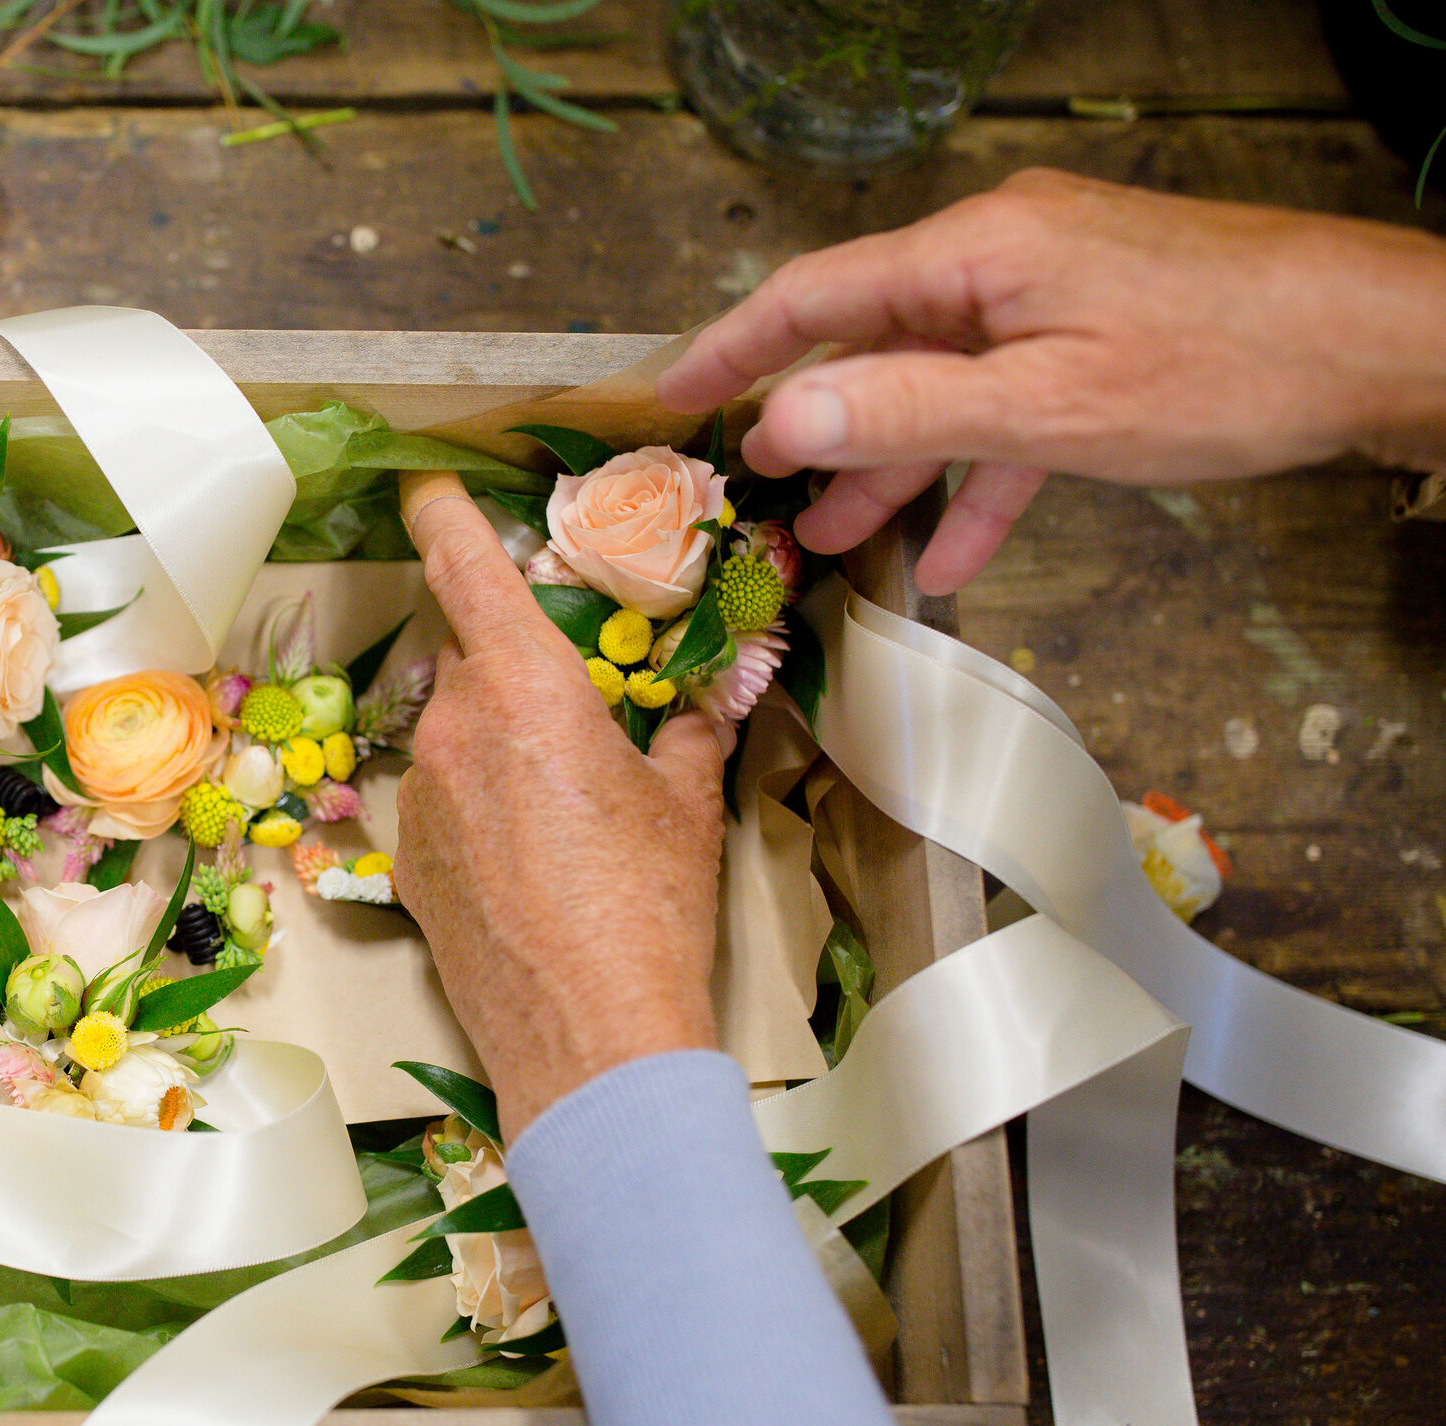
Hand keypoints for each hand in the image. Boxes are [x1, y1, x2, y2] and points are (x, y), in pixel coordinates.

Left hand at [394, 471, 726, 1142]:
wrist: (592, 1039)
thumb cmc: (649, 911)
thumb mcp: (687, 804)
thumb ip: (685, 732)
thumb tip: (699, 704)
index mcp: (523, 687)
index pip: (463, 564)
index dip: (442, 514)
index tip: (425, 483)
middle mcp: (454, 728)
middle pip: (467, 656)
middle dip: (512, 666)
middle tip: (572, 708)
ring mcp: (419, 797)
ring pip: (452, 733)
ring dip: (495, 744)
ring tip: (562, 810)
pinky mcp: (406, 861)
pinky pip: (440, 801)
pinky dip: (477, 808)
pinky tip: (530, 859)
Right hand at [656, 168, 1445, 593]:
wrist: (1379, 343)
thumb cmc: (1224, 363)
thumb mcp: (1046, 405)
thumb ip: (906, 413)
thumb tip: (785, 420)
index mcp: (976, 252)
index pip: (814, 294)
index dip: (733, 350)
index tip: (670, 401)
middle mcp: (1002, 257)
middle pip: (870, 342)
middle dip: (811, 426)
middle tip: (749, 495)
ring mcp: (1051, 294)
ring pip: (939, 384)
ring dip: (891, 465)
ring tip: (835, 540)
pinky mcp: (1096, 335)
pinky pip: (1009, 408)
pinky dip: (978, 474)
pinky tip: (955, 553)